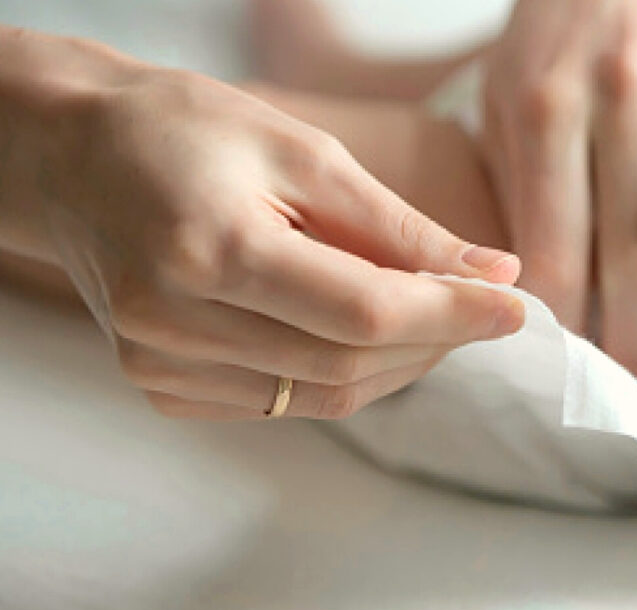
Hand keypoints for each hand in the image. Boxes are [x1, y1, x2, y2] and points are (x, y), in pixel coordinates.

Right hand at [30, 62, 523, 419]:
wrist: (73, 157)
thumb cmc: (186, 132)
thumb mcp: (302, 153)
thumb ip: (397, 226)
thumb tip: (491, 274)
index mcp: (210, 249)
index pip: (364, 311)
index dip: (451, 314)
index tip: (516, 304)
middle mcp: (175, 323)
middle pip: (349, 365)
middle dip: (435, 340)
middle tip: (481, 304)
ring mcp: (161, 366)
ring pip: (322, 397)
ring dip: (398, 364)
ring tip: (432, 316)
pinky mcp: (160, 386)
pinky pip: (281, 404)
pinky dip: (341, 377)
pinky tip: (361, 335)